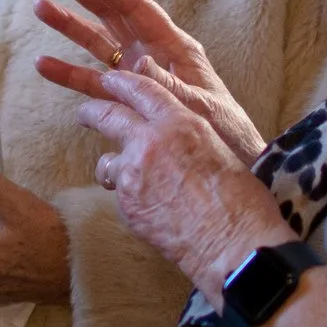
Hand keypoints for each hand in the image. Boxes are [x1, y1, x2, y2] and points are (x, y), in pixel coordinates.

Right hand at [33, 0, 265, 160]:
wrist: (231, 166)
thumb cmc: (226, 133)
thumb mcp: (202, 108)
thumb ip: (170, 86)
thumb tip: (140, 62)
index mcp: (175, 47)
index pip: (135, 7)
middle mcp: (153, 54)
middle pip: (112, 14)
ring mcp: (138, 76)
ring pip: (97, 43)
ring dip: (69, 26)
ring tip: (39, 7)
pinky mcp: (127, 100)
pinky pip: (93, 83)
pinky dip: (68, 73)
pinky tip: (44, 65)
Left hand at [73, 67, 287, 294]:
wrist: (234, 246)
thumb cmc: (241, 201)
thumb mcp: (219, 150)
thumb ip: (188, 137)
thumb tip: (175, 138)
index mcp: (181, 122)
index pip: (142, 88)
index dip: (122, 82)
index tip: (110, 80)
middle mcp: (151, 142)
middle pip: (107, 115)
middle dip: (91, 111)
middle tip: (85, 114)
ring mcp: (133, 175)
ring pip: (106, 161)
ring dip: (111, 164)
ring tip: (121, 174)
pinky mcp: (126, 206)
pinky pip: (118, 193)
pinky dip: (127, 196)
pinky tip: (148, 207)